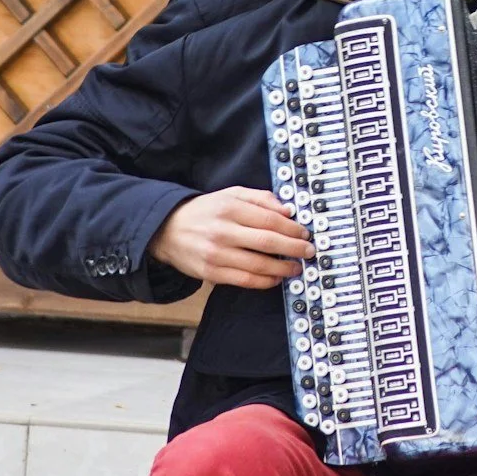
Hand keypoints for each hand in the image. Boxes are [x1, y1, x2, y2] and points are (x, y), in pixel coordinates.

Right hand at [148, 187, 312, 288]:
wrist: (167, 229)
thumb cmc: (205, 211)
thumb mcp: (230, 194)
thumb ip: (260, 198)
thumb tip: (288, 210)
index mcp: (230, 208)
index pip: (270, 219)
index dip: (292, 228)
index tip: (305, 233)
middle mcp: (223, 231)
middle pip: (267, 242)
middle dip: (294, 249)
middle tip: (309, 252)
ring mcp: (216, 254)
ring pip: (258, 264)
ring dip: (283, 268)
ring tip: (296, 268)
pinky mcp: (211, 272)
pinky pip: (244, 280)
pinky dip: (264, 281)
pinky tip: (276, 278)